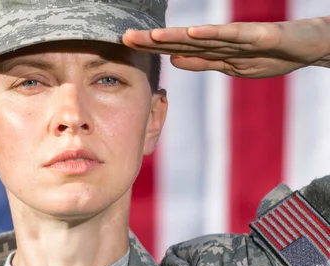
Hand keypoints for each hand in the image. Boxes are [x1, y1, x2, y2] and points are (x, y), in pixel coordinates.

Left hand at [123, 17, 329, 77]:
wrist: (310, 45)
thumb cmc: (269, 54)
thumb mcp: (230, 64)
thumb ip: (202, 61)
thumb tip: (172, 60)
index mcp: (212, 50)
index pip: (175, 48)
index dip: (150, 47)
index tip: (125, 46)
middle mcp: (220, 41)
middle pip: (181, 40)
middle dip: (153, 40)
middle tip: (125, 37)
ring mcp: (239, 37)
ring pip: (202, 37)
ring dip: (175, 35)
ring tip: (150, 35)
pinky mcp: (259, 35)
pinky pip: (233, 35)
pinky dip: (212, 34)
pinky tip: (192, 32)